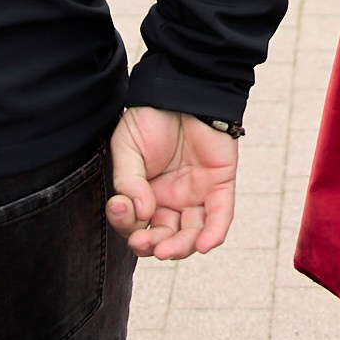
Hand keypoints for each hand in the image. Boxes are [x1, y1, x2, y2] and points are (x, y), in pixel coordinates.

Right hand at [106, 108, 239, 258]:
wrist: (178, 90)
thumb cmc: (149, 118)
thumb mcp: (126, 148)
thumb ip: (128, 181)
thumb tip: (139, 211)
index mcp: (145, 195)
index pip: (137, 224)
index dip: (128, 225)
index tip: (120, 208)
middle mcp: (171, 200)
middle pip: (165, 237)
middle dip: (154, 246)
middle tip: (144, 243)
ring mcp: (196, 194)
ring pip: (192, 234)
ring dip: (180, 247)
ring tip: (166, 249)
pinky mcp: (220, 184)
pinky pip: (220, 216)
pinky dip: (214, 233)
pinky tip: (203, 245)